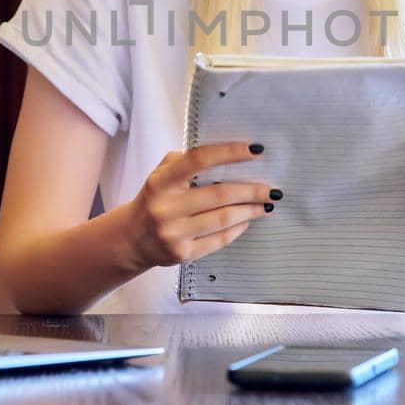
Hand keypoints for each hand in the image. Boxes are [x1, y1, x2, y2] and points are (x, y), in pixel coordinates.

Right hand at [122, 142, 276, 268]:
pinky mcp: (183, 254)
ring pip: (224, 218)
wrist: (132, 239)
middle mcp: (166, 207)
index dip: (229, 152)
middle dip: (252, 190)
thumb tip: (229, 155)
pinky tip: (248, 220)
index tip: (256, 150)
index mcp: (161, 182)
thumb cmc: (155, 199)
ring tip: (266, 204)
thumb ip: (186, 161)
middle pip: (220, 194)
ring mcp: (174, 233)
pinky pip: (219, 239)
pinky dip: (238, 228)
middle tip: (272, 188)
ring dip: (250, 210)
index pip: (199, 160)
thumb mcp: (161, 175)